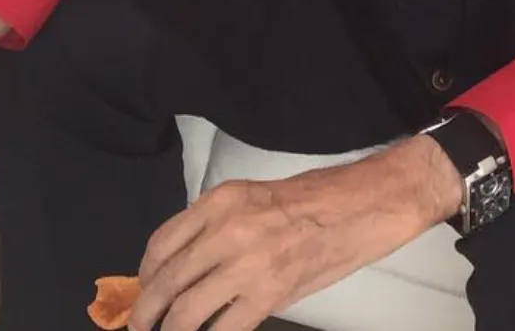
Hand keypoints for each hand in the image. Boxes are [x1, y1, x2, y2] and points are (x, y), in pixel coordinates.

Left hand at [130, 136, 461, 330]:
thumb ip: (222, 226)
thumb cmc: (322, 197)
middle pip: (165, 282)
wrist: (371, 201)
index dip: (145, 276)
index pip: (161, 244)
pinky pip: (222, 330)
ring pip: (184, 313)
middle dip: (146, 314)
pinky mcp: (269, 292)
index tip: (145, 290)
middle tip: (143, 327)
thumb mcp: (260, 197)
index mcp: (224, 199)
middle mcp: (227, 228)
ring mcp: (247, 262)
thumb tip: (190, 266)